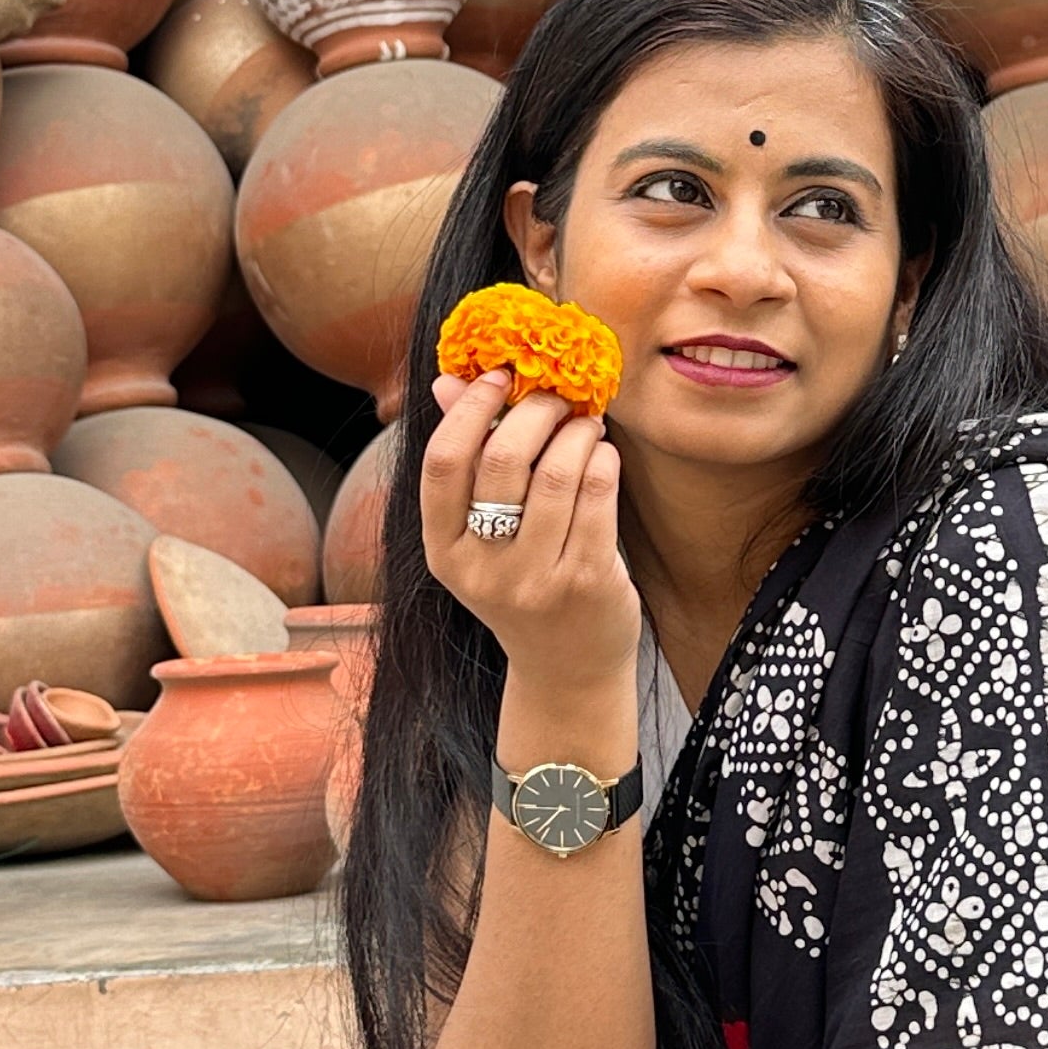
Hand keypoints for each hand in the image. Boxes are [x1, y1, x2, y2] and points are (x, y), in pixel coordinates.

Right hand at [420, 367, 640, 690]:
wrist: (567, 671)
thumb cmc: (524, 586)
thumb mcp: (481, 537)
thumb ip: (467, 460)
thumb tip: (449, 380)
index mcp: (444, 552)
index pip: (443, 462)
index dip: (470, 407)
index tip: (500, 377)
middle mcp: (482, 569)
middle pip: (504, 458)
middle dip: (537, 410)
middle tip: (557, 398)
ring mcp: (535, 579)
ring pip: (559, 472)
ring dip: (578, 431)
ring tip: (585, 425)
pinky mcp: (585, 581)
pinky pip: (597, 494)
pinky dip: (604, 459)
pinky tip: (603, 456)